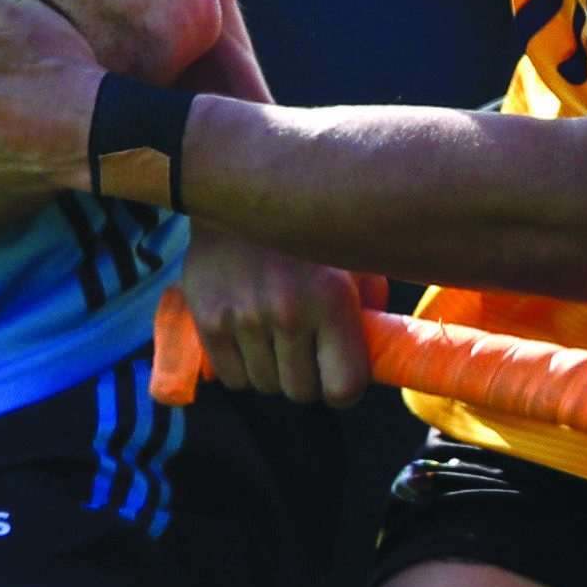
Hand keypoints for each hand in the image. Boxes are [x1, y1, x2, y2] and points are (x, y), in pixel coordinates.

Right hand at [181, 234, 380, 405]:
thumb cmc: (308, 231)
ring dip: (274, 373)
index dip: (344, 388)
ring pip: (266, 386)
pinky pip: (233, 378)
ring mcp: (244, 318)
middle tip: (306, 352)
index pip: (344, 388)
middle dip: (308, 379)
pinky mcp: (208, 319)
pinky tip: (250, 341)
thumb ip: (371, 307)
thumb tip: (378, 354)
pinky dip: (243, 370)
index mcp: (331, 298)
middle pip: (302, 392)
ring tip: (276, 340)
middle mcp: (287, 311)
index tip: (338, 374)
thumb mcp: (355, 259)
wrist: (237, 194)